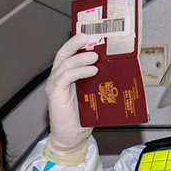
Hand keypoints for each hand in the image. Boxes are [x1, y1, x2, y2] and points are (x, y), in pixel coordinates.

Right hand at [44, 33, 97, 164]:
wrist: (71, 137)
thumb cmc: (82, 118)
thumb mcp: (93, 93)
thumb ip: (98, 80)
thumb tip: (115, 67)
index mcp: (67, 75)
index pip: (70, 53)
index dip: (78, 41)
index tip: (92, 33)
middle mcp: (59, 77)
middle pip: (64, 53)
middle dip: (76, 42)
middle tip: (90, 36)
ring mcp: (55, 84)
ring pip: (66, 63)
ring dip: (82, 57)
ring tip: (96, 56)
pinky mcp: (55, 93)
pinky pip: (65, 76)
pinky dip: (79, 71)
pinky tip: (92, 71)